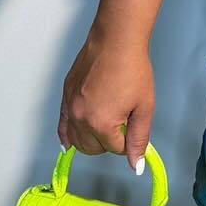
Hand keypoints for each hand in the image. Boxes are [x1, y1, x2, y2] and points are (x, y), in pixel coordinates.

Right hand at [58, 23, 154, 171]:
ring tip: (106, 122)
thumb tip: (135, 165)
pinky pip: (62, 126)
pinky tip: (69, 142)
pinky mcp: (65, 97)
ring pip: (77, 141)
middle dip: (109, 143)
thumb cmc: (132, 69)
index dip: (128, 140)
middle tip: (121, 124)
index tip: (132, 125)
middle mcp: (80, 118)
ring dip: (91, 139)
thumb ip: (138, 139)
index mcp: (101, 124)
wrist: (116, 41)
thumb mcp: (144, 107)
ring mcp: (70, 107)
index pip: (116, 149)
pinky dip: (67, 135)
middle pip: (93, 149)